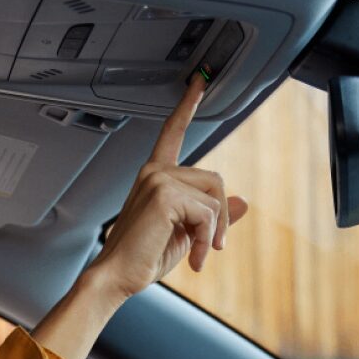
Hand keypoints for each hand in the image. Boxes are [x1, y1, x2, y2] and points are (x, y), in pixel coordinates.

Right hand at [86, 74, 248, 302]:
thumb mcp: (186, 233)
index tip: (200, 80)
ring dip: (213, 231)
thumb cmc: (141, 259)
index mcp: (154, 177)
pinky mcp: (164, 196)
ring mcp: (158, 181)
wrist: (116, 278)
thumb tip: (243, 202)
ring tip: (198, 254)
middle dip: (220, 217)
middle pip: (214, 179)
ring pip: (214, 197)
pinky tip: (194, 255)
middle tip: (211, 246)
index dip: (188, 105)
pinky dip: (206, 238)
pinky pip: (207, 212)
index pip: (173, 132)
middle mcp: (155, 172)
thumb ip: (212, 214)